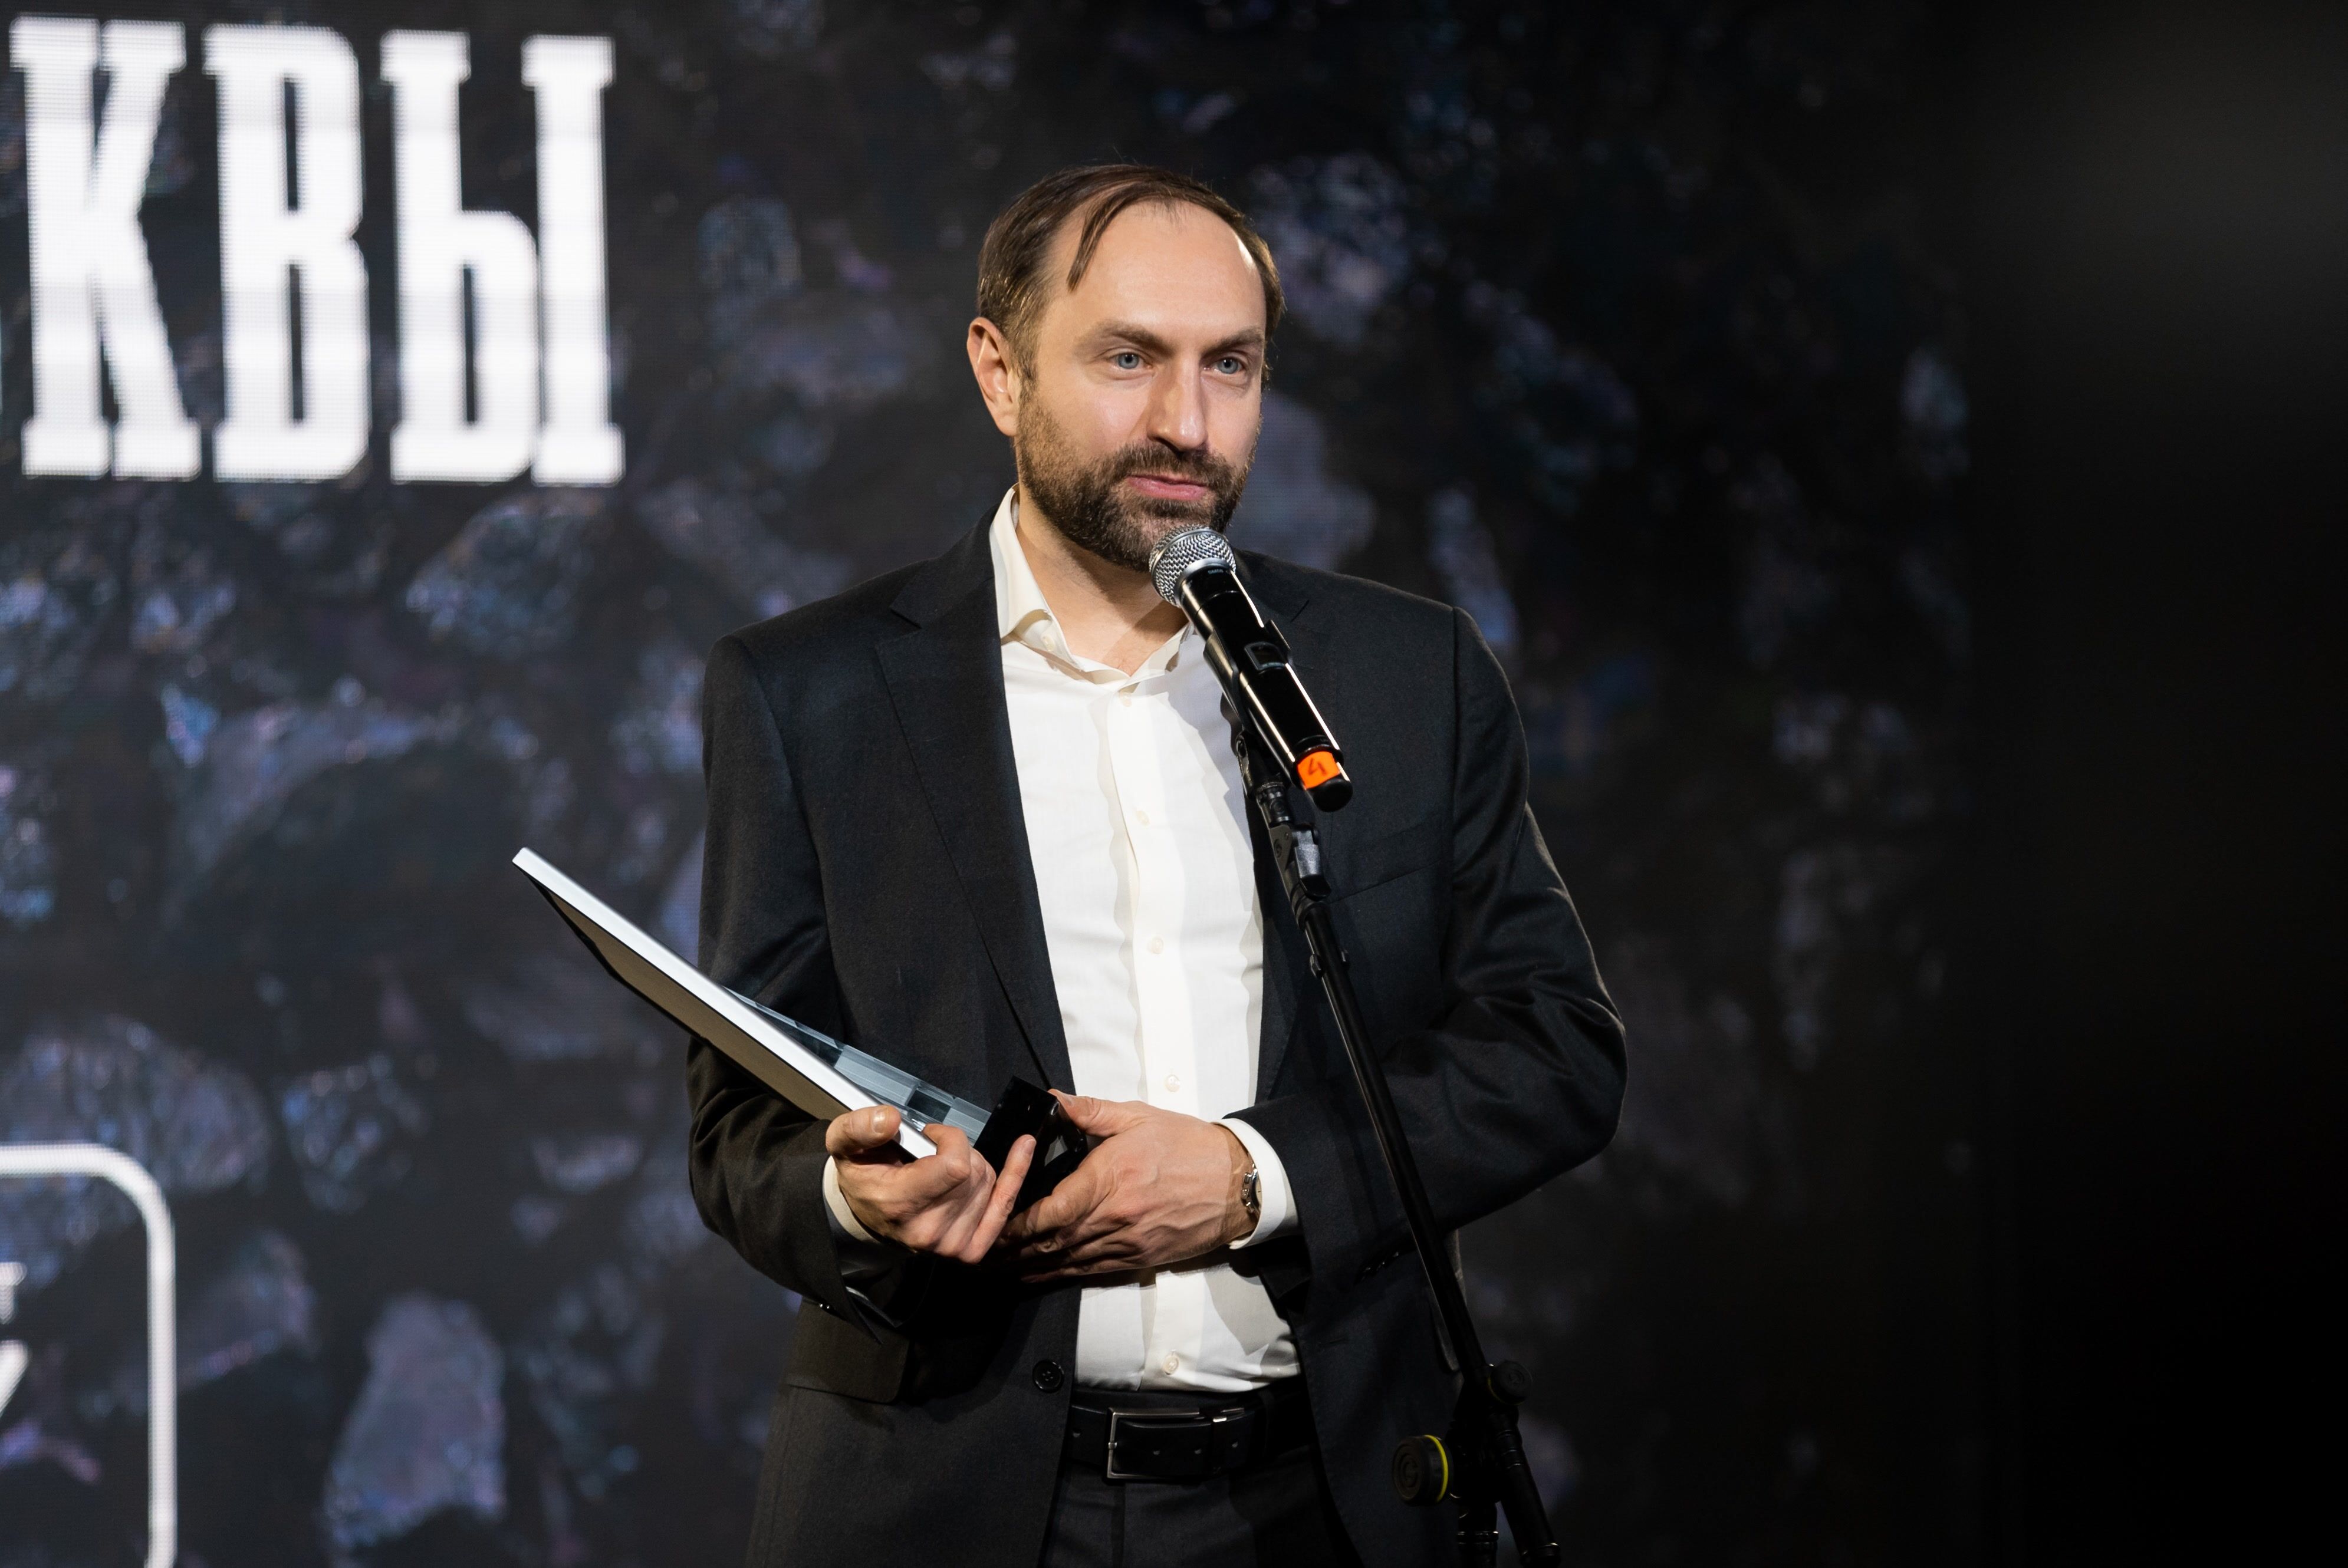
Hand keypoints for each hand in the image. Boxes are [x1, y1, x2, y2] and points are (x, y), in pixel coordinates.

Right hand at [827, 1105, 1034, 1264]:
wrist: (867, 1215)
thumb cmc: (864, 1177)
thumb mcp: (845, 1145)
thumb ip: (859, 1128)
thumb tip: (890, 1119)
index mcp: (901, 1206)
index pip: (956, 1164)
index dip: (950, 1140)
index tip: (931, 1137)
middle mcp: (929, 1232)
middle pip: (975, 1172)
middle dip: (959, 1152)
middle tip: (931, 1156)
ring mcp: (952, 1246)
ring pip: (988, 1182)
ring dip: (973, 1166)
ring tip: (941, 1171)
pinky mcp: (970, 1251)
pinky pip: (1004, 1205)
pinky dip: (1014, 1175)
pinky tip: (1023, 1149)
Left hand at [1000, 1091, 1250, 1282]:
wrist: (1237, 1183)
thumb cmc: (1188, 1146)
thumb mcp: (1138, 1116)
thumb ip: (1090, 1111)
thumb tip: (1052, 1100)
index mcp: (1109, 1179)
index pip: (1051, 1210)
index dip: (1017, 1222)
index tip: (993, 1220)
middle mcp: (1113, 1218)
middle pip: (1052, 1242)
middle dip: (1013, 1249)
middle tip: (981, 1249)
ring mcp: (1126, 1242)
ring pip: (1067, 1262)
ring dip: (1030, 1266)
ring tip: (999, 1266)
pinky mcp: (1139, 1258)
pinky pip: (1091, 1271)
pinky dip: (1061, 1275)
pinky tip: (1040, 1274)